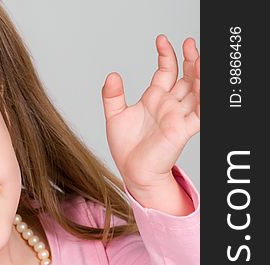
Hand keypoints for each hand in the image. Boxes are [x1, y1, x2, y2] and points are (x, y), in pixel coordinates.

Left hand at [102, 36, 199, 195]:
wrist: (133, 173)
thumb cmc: (126, 150)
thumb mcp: (115, 117)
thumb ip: (112, 96)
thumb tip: (111, 75)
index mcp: (154, 100)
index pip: (166, 71)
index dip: (166, 55)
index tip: (161, 40)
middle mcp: (169, 106)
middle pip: (186, 77)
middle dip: (189, 59)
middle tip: (189, 42)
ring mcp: (178, 117)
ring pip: (196, 90)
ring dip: (199, 74)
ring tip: (197, 57)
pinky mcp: (183, 130)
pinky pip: (200, 111)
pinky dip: (204, 97)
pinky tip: (203, 82)